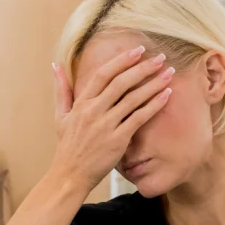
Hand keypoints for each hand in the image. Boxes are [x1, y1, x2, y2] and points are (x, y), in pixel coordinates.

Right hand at [50, 45, 174, 188]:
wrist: (70, 175)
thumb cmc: (67, 146)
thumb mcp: (61, 116)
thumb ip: (62, 89)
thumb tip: (55, 65)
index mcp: (81, 103)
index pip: (103, 74)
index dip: (122, 60)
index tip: (138, 50)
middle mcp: (93, 111)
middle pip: (121, 83)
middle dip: (143, 68)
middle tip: (161, 58)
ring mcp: (106, 126)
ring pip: (133, 99)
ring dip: (153, 84)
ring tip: (169, 73)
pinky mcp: (117, 140)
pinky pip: (139, 118)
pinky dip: (154, 105)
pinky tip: (166, 95)